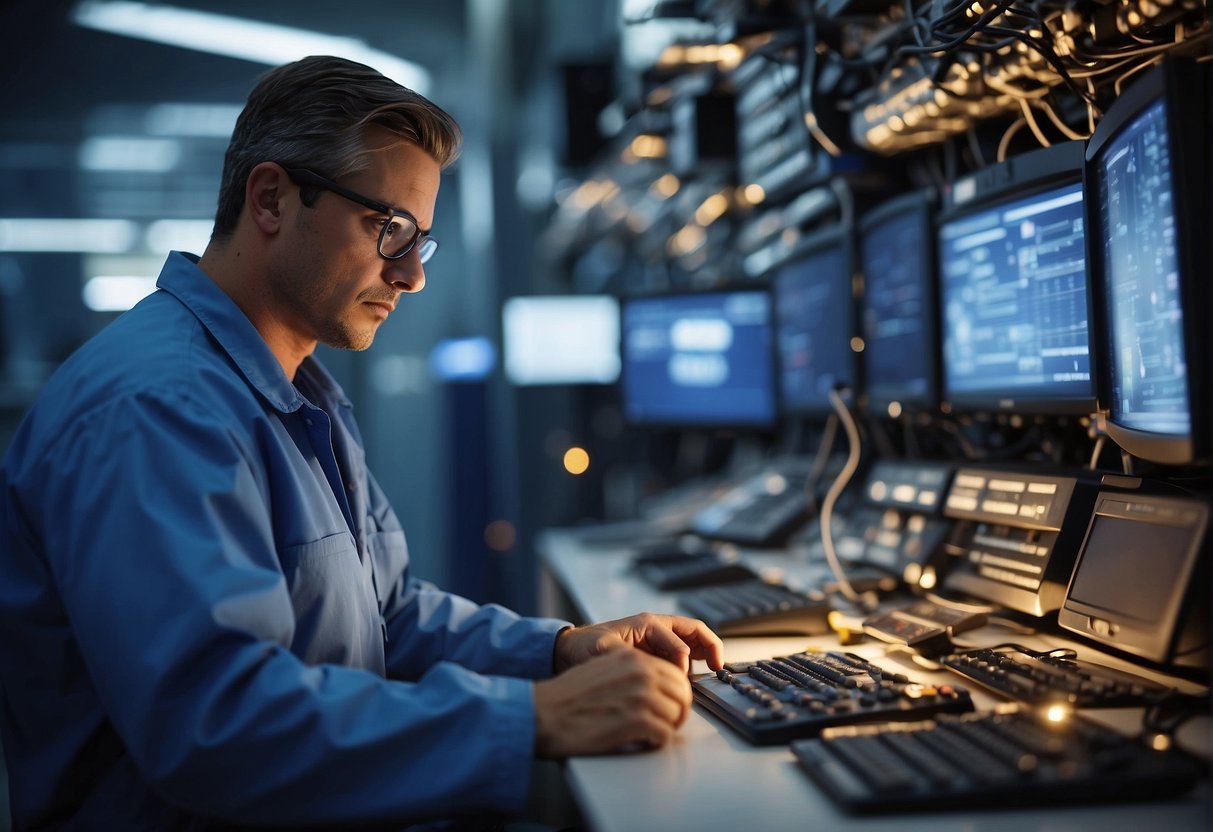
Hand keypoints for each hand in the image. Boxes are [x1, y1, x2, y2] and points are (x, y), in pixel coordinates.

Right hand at [533, 646, 691, 756]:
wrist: (542, 714)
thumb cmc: (566, 697)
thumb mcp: (602, 669)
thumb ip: (630, 673)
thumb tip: (653, 688)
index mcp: (632, 658)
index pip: (674, 673)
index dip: (676, 693)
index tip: (671, 704)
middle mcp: (640, 673)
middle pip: (682, 694)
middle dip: (678, 711)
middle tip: (668, 723)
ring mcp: (641, 697)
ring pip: (676, 715)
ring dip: (666, 728)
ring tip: (650, 734)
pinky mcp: (637, 722)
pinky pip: (665, 735)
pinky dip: (657, 742)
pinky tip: (642, 742)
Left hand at [552, 612, 723, 674]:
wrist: (572, 650)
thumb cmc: (586, 647)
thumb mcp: (603, 650)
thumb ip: (627, 656)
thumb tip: (649, 668)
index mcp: (647, 623)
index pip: (678, 638)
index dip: (683, 659)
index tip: (681, 678)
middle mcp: (657, 627)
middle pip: (695, 631)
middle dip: (710, 646)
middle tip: (718, 667)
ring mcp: (659, 638)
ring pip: (693, 640)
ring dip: (706, 652)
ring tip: (714, 670)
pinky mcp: (658, 649)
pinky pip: (685, 651)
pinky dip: (695, 660)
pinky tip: (696, 676)